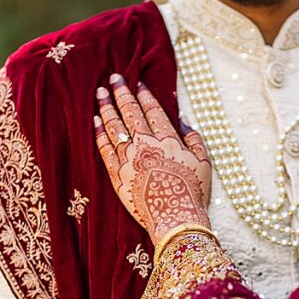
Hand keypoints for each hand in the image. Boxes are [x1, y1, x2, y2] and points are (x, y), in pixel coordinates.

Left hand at [94, 74, 211, 243]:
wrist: (176, 220)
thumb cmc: (194, 192)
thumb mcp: (204, 163)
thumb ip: (194, 138)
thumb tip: (183, 120)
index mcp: (168, 140)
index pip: (152, 111)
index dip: (144, 95)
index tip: (137, 83)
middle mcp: (145, 145)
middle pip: (129, 113)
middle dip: (120, 93)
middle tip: (112, 78)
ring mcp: (129, 159)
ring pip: (113, 127)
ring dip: (106, 108)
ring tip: (99, 94)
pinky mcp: (117, 175)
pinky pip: (104, 149)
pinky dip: (99, 134)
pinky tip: (95, 122)